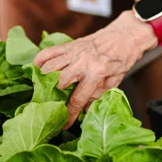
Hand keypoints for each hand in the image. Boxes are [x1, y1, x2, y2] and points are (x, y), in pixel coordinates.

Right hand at [33, 11, 155, 127]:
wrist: (125, 36)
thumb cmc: (121, 59)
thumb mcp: (115, 81)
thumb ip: (98, 96)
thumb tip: (84, 112)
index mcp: (97, 73)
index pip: (78, 98)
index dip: (70, 114)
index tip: (64, 125)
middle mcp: (83, 62)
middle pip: (59, 81)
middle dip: (52, 97)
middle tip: (48, 106)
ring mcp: (74, 52)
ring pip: (50, 67)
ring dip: (42, 80)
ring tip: (40, 91)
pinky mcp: (69, 44)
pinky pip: (48, 52)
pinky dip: (39, 61)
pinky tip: (36, 70)